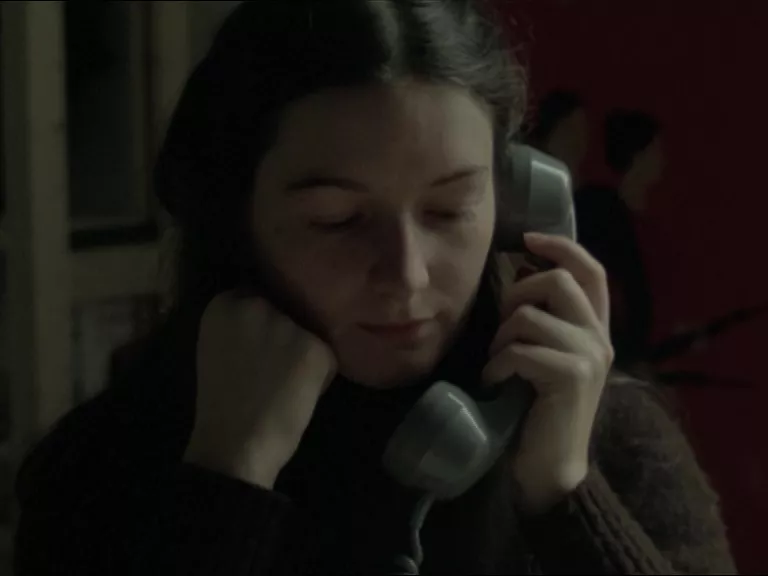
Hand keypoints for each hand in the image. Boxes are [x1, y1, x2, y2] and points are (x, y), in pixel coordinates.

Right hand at [184, 292, 335, 488]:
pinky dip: (320, 374)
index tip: (256, 346)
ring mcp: (289, 325)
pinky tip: (299, 394)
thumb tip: (271, 319)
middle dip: (285, 334)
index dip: (261, 324)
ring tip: (286, 384)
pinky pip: (326, 355)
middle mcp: (257, 305)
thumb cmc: (221, 406)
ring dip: (303, 354)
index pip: (255, 297)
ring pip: (307, 334)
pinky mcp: (316, 348)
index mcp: (224, 304)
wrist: (235, 444)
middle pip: (285, 311)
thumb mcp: (218, 349)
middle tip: (273, 367)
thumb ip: (240, 327)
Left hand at [483, 232, 613, 512]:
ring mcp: (589, 356)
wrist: (550, 464)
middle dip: (516, 294)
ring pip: (529, 316)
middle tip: (502, 325)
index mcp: (595, 327)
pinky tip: (495, 382)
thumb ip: (544, 318)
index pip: (591, 269)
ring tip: (498, 363)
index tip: (527, 239)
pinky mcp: (572, 376)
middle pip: (557, 280)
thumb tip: (517, 273)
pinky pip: (519, 350)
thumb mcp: (546, 353)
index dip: (561, 247)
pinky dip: (497, 364)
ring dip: (501, 338)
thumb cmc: (538, 406)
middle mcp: (599, 336)